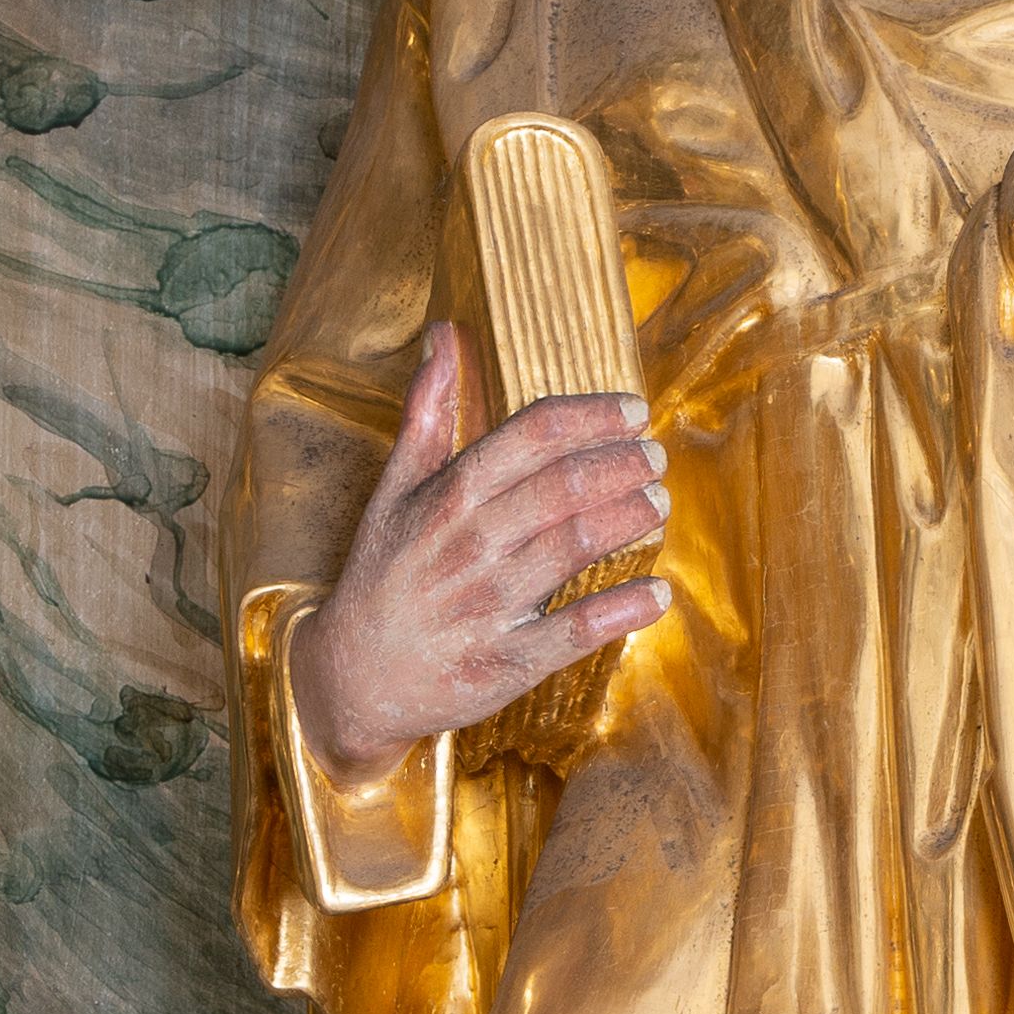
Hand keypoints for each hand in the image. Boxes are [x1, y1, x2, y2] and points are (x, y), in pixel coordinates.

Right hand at [288, 323, 669, 783]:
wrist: (354, 677)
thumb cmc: (383, 576)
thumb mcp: (393, 489)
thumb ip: (426, 414)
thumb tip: (445, 336)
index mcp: (447, 496)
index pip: (529, 435)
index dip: (589, 416)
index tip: (634, 409)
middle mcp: (470, 544)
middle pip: (560, 487)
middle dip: (618, 464)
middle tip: (656, 455)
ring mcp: (488, 604)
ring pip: (572, 546)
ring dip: (626, 519)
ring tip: (660, 501)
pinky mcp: (506, 662)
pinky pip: (572, 632)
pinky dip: (620, 611)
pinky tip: (657, 593)